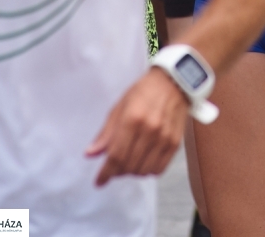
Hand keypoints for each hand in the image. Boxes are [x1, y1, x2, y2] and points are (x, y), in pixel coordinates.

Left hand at [86, 68, 189, 184]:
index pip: (116, 156)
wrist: (174, 82)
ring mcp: (164, 138)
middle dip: (117, 171)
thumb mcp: (120, 106)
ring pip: (143, 171)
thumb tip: (90, 154)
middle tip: (114, 166)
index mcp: (132, 119)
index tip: (99, 182)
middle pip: (128, 166)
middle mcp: (149, 130)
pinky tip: (144, 160)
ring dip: (132, 171)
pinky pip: (159, 169)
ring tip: (130, 161)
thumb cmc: (143, 92)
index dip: (105, 172)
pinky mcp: (175, 143)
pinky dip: (148, 170)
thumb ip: (106, 133)